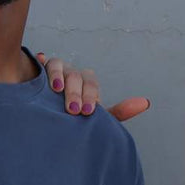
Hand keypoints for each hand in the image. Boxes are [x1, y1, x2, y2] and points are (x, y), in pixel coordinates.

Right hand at [35, 52, 150, 121]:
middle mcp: (72, 75)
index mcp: (87, 85)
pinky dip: (41, 64)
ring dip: (59, 77)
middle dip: (76, 93)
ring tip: (57, 90)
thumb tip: (146, 103)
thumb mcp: (97, 119)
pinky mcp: (38, 73)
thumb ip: (119, 112)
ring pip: (59, 66)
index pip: (92, 84)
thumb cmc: (76, 120)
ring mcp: (56, 72)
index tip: (89, 112)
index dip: (91, 95)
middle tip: (74, 110)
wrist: (53, 123)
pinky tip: (39, 61)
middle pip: (76, 76)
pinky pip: (42, 64)